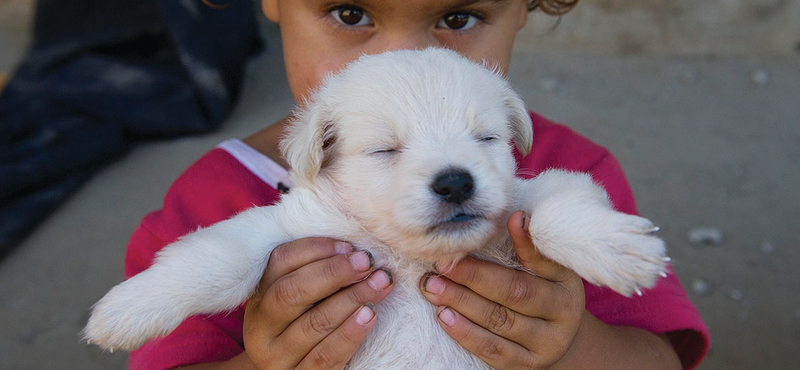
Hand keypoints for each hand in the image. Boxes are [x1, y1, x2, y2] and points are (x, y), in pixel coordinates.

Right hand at [243, 238, 394, 369]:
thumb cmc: (303, 326)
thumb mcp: (298, 300)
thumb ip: (314, 273)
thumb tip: (353, 249)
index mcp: (258, 297)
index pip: (279, 262)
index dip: (314, 249)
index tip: (348, 246)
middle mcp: (261, 328)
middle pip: (292, 292)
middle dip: (334, 272)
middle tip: (367, 262)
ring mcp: (277, 358)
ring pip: (314, 323)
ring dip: (352, 298)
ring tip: (380, 282)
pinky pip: (326, 356)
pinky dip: (350, 333)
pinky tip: (370, 314)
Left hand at [420, 211, 585, 368]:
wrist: (555, 336)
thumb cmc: (543, 290)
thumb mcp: (545, 268)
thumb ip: (530, 247)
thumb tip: (517, 217)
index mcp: (567, 284)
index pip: (541, 262)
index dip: (522, 243)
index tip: (502, 222)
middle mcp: (562, 316)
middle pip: (514, 293)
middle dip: (474, 276)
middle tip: (442, 263)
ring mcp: (545, 345)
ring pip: (499, 321)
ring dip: (462, 302)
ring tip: (434, 287)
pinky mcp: (525, 366)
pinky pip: (492, 350)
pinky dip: (466, 333)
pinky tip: (444, 315)